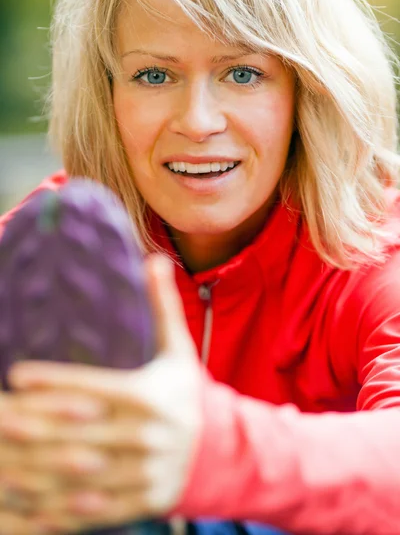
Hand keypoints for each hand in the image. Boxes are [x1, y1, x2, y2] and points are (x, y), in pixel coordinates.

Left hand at [0, 255, 203, 532]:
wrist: (224, 450)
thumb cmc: (189, 393)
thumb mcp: (179, 350)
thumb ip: (163, 307)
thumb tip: (154, 258)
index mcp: (150, 396)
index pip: (92, 387)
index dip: (52, 382)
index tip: (15, 376)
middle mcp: (144, 435)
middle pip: (76, 432)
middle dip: (29, 426)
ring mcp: (142, 472)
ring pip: (76, 475)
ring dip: (32, 471)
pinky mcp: (141, 502)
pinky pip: (90, 510)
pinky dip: (54, 510)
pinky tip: (25, 504)